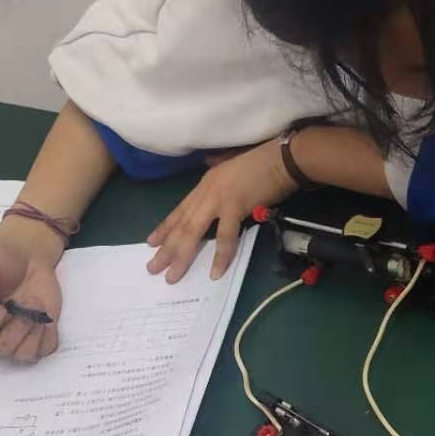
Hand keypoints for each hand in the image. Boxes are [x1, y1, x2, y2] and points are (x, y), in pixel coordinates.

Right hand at [0, 220, 64, 361]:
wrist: (29, 258)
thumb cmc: (2, 261)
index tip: (0, 310)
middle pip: (1, 348)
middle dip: (18, 326)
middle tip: (29, 300)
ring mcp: (15, 336)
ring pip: (23, 354)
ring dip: (34, 331)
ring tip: (39, 306)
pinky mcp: (36, 336)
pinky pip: (44, 350)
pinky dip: (49, 336)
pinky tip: (47, 318)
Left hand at [147, 137, 293, 282]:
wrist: (282, 159)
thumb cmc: (262, 163)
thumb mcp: (231, 169)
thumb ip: (220, 182)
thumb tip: (215, 184)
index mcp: (205, 184)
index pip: (180, 210)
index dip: (165, 228)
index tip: (151, 243)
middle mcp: (206, 192)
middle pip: (181, 225)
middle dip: (166, 249)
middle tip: (152, 268)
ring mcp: (218, 200)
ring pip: (194, 232)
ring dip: (182, 256)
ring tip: (172, 276)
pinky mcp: (235, 207)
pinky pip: (226, 237)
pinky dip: (221, 256)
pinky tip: (215, 272)